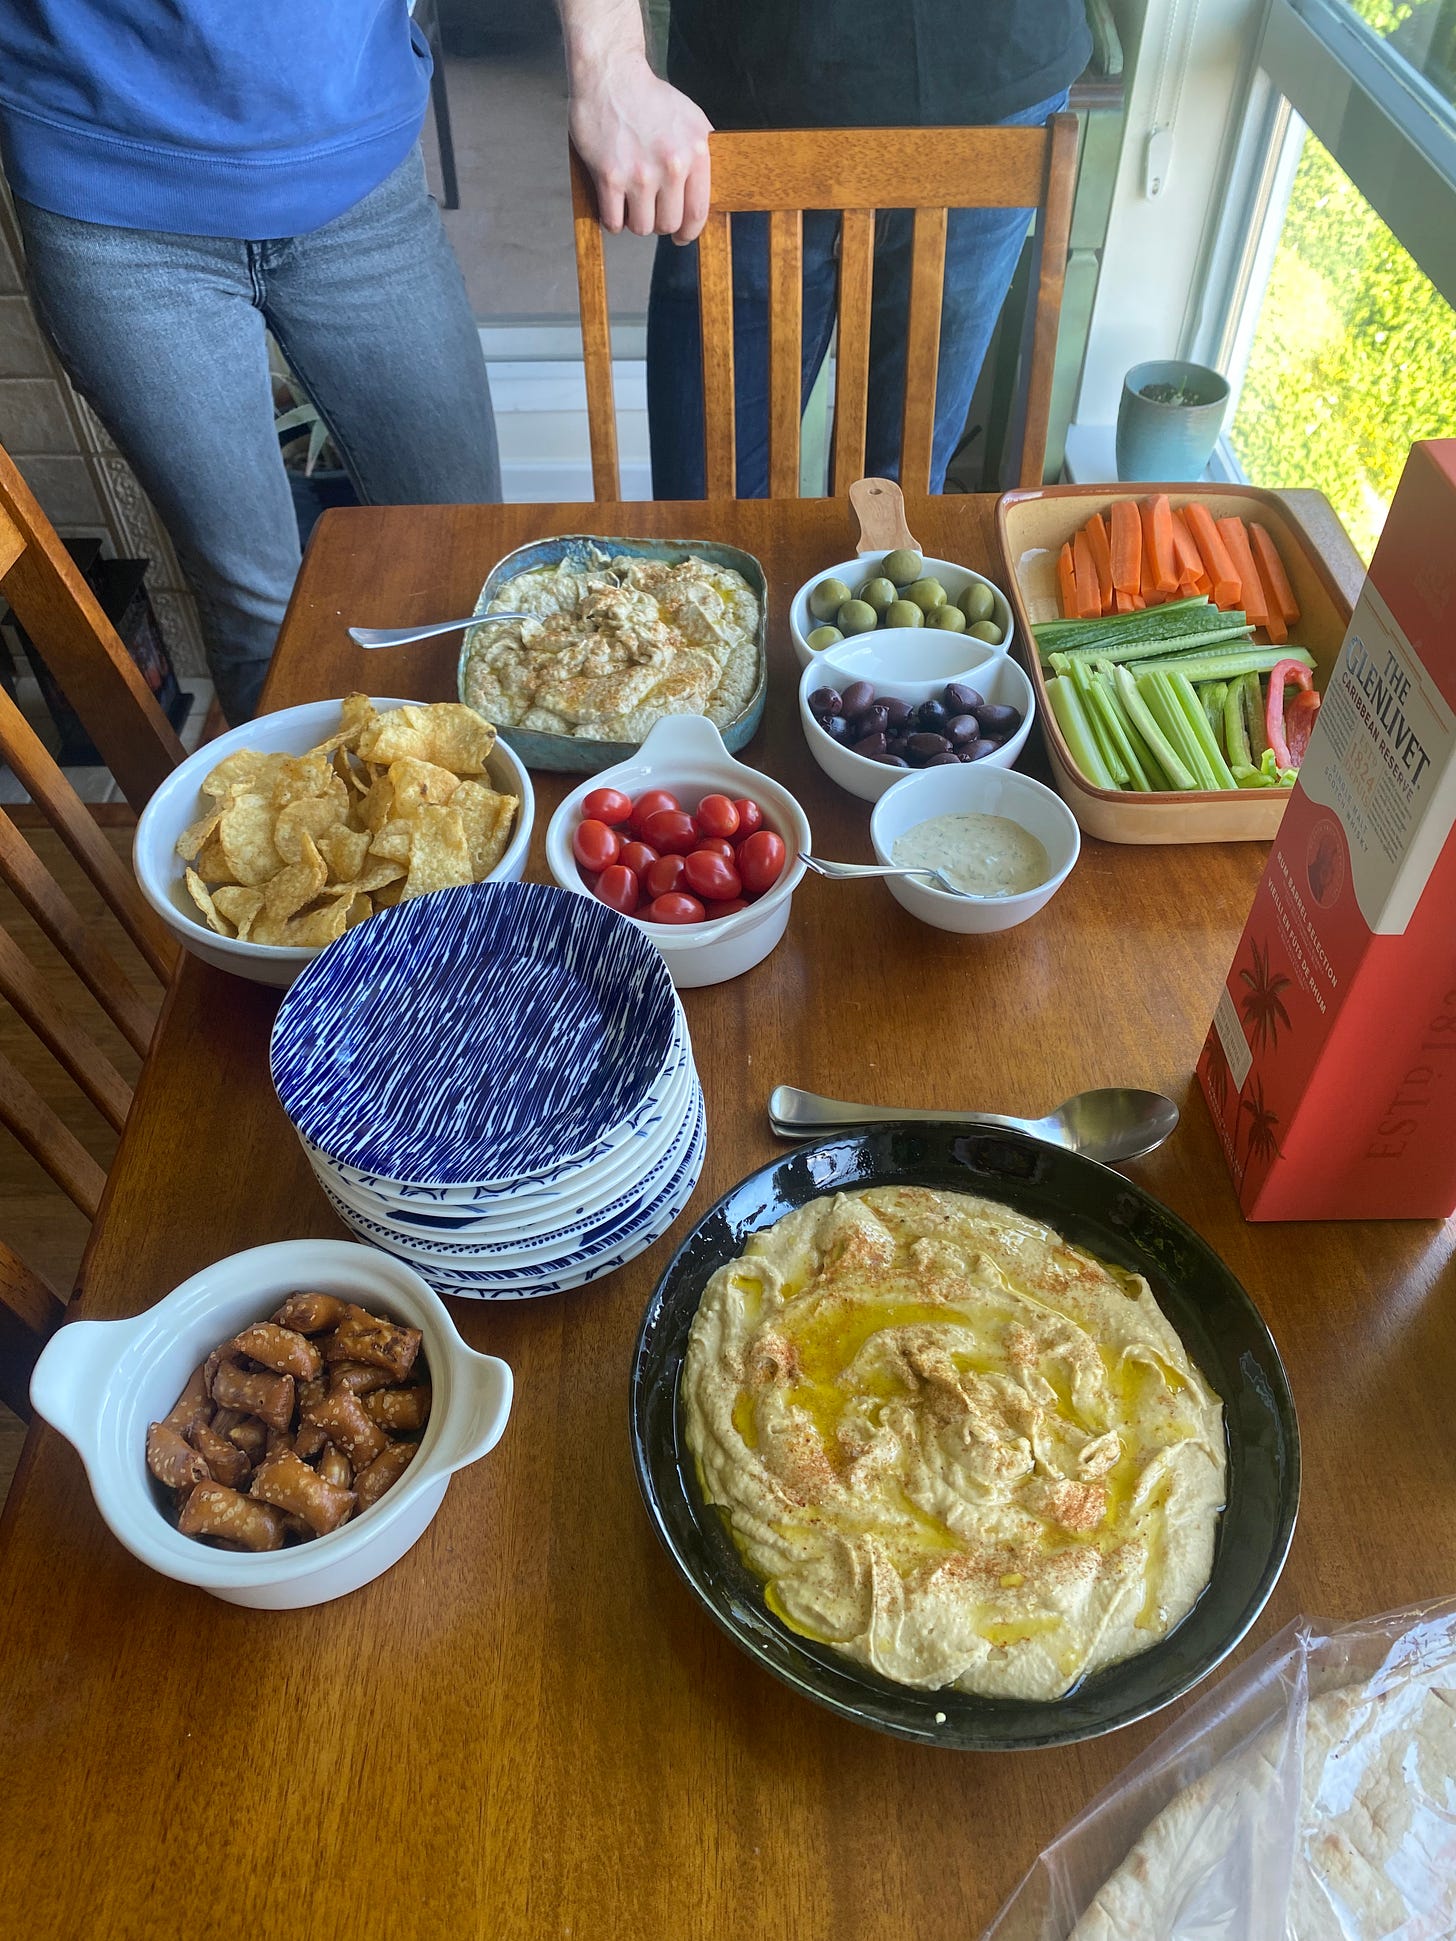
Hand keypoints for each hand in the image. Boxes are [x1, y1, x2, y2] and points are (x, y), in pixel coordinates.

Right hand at [569, 52, 711, 242]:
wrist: (611, 75)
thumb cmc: (649, 98)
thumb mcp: (690, 119)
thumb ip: (700, 155)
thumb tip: (706, 195)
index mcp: (695, 152)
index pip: (698, 211)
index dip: (689, 231)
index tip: (681, 237)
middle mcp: (671, 165)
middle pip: (668, 224)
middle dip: (659, 222)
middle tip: (649, 210)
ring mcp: (640, 173)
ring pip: (641, 227)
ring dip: (634, 222)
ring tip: (629, 204)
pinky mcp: (610, 176)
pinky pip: (613, 221)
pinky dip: (611, 221)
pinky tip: (611, 208)